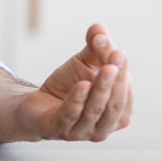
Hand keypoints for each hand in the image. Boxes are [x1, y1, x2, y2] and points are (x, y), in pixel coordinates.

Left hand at [14, 23, 132, 140]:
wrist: (37, 105)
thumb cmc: (67, 87)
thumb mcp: (84, 63)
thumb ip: (95, 46)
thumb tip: (100, 28)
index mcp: (118, 113)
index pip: (124, 91)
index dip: (122, 70)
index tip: (118, 49)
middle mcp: (104, 128)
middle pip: (114, 104)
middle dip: (116, 80)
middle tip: (116, 57)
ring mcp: (82, 132)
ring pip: (94, 111)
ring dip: (101, 88)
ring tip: (104, 68)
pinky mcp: (58, 130)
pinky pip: (70, 116)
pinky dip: (77, 100)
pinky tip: (81, 85)